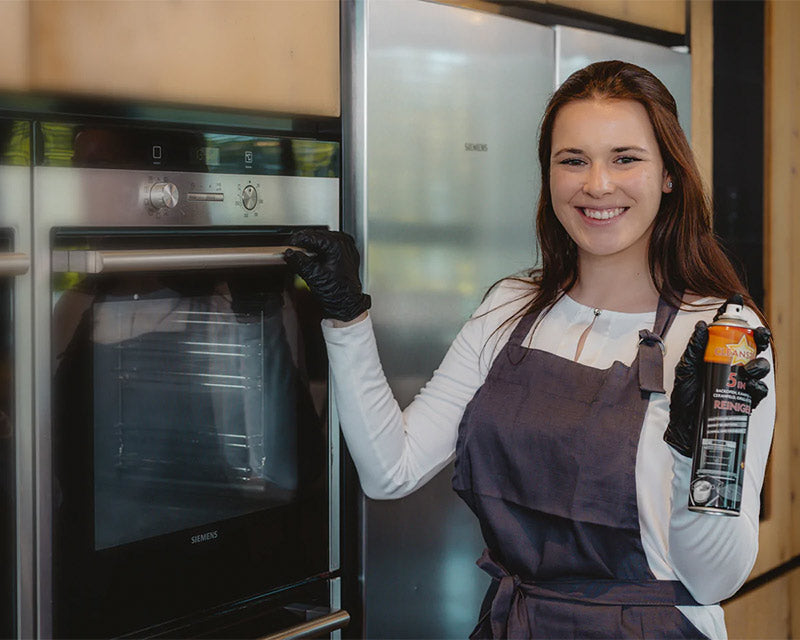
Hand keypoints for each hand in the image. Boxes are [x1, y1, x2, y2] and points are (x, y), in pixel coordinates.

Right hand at [284, 230, 370, 321]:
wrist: (347, 303)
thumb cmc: (336, 292)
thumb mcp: (313, 277)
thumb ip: (299, 262)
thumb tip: (289, 253)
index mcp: (336, 245)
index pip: (311, 236)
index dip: (297, 240)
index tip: (288, 245)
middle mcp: (344, 242)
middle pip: (317, 235)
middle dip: (304, 243)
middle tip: (293, 250)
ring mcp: (347, 246)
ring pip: (323, 238)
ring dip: (312, 245)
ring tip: (303, 255)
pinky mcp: (347, 252)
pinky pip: (331, 244)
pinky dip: (321, 249)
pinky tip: (315, 257)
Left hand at [664, 296, 770, 457]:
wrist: (685, 428)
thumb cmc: (684, 398)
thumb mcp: (685, 370)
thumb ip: (694, 349)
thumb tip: (702, 325)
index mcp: (716, 356)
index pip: (729, 332)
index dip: (735, 315)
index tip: (738, 300)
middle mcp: (732, 367)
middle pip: (753, 347)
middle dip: (761, 337)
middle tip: (759, 335)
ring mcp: (740, 384)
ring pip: (760, 368)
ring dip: (760, 365)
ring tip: (749, 369)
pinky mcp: (744, 402)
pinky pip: (758, 392)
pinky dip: (758, 387)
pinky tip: (752, 386)